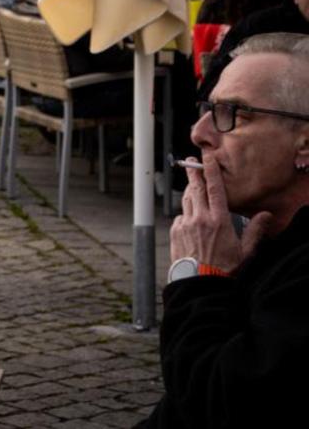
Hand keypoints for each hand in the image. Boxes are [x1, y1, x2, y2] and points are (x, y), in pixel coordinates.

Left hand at [170, 152, 276, 274]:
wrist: (200, 282)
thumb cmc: (225, 268)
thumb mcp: (246, 251)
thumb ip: (255, 230)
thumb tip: (266, 215)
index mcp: (218, 220)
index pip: (214, 189)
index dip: (210, 171)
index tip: (206, 158)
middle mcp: (200, 218)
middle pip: (195, 189)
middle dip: (194, 173)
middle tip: (192, 162)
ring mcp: (185, 224)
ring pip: (186, 201)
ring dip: (189, 192)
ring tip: (193, 187)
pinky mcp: (175, 231)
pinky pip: (179, 217)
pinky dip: (185, 215)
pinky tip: (191, 220)